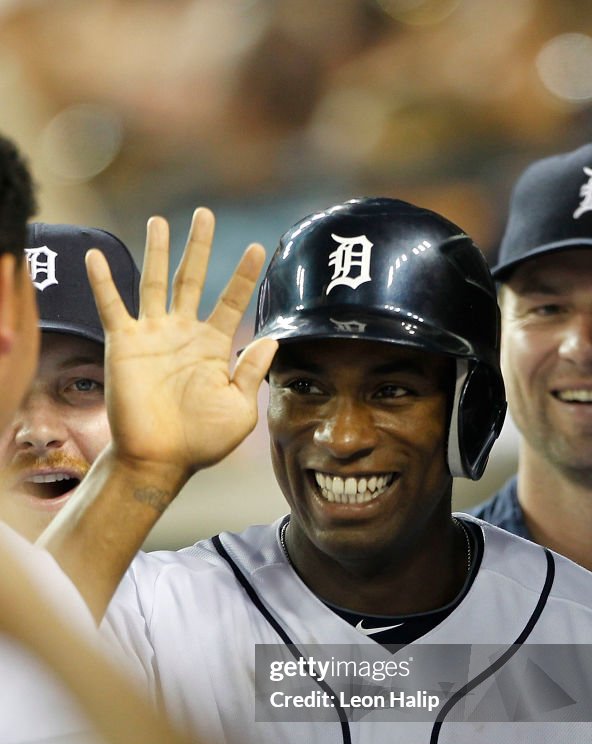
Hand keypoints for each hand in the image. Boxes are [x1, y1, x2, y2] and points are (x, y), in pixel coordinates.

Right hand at [85, 208, 276, 484]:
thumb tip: (272, 339)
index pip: (231, 301)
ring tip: (160, 221)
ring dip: (156, 251)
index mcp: (214, 347)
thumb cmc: (201, 441)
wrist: (160, 459)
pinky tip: (97, 255)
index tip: (259, 248)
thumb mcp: (240, 409)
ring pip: (154, 282)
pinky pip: (112, 306)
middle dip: (199, 247)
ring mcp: (152, 336)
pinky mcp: (124, 344)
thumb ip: (253, 372)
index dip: (244, 275)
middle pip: (191, 279)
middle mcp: (183, 334)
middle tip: (206, 214)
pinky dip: (104, 281)